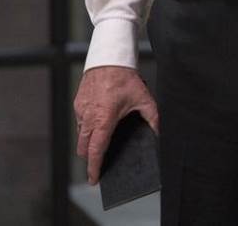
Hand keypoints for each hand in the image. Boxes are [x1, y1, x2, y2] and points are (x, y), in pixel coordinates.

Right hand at [74, 65, 158, 184]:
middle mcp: (89, 117)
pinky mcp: (78, 103)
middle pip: (83, 147)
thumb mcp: (144, 99)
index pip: (96, 151)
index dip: (94, 167)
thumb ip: (153, 118)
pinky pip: (80, 121)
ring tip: (99, 144)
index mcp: (104, 120)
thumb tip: (159, 132)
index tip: (94, 179)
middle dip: (89, 158)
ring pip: (80, 134)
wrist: (109, 59)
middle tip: (97, 164)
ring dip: (87, 142)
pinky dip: (86, 127)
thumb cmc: (125, 78)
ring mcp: (81, 110)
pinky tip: (97, 124)